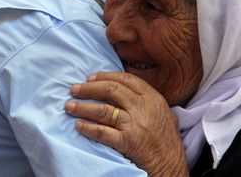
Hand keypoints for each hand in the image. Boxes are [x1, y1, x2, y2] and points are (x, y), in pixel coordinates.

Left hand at [66, 72, 188, 176]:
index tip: (91, 77)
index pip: (126, 79)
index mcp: (152, 98)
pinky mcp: (127, 142)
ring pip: (103, 110)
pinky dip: (88, 128)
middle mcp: (142, 108)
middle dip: (89, 88)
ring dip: (83, 107)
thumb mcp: (163, 112)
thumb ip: (146, 99)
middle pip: (111, 90)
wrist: (171, 164)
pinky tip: (79, 126)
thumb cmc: (166, 139)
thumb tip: (124, 88)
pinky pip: (102, 132)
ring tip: (69, 106)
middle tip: (74, 89)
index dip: (105, 76)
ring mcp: (134, 124)